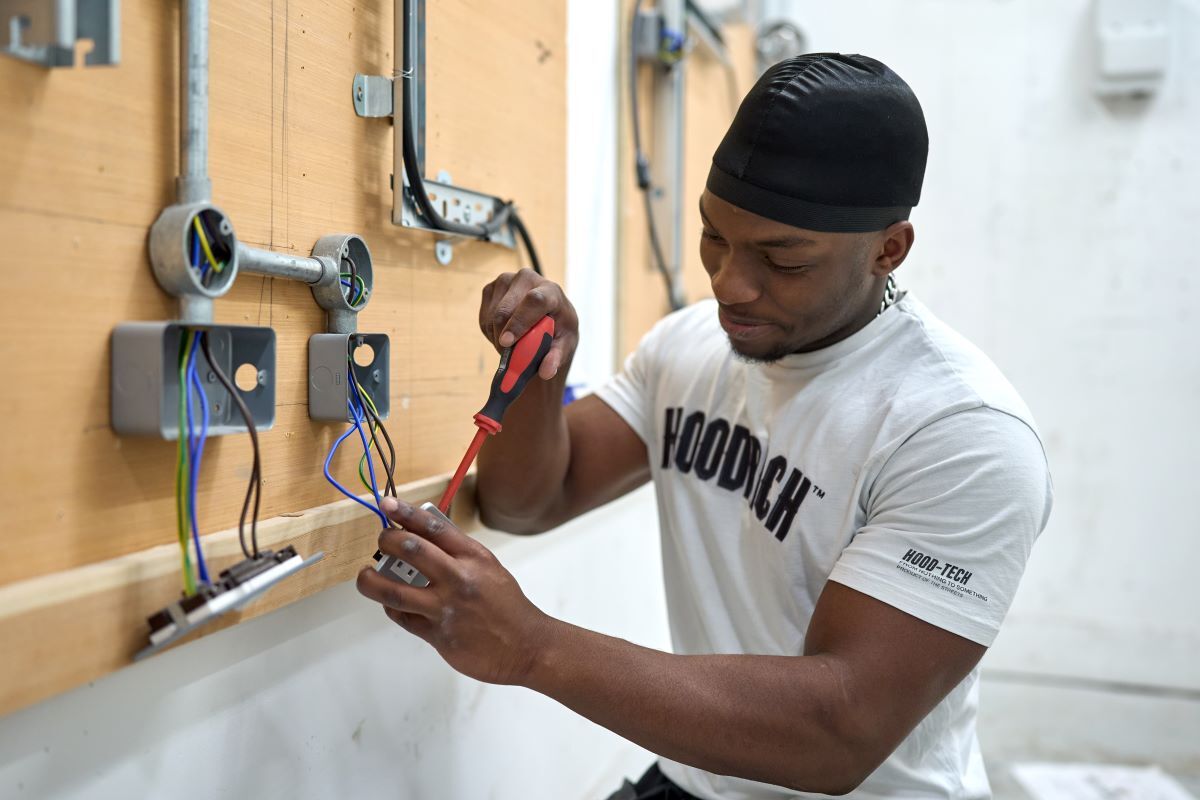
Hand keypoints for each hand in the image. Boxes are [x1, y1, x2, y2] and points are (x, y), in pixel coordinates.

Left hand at [356, 497, 556, 685]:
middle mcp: (458, 579)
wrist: (526, 646)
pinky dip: (392, 609)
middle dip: (386, 541)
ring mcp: (446, 608)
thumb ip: (459, 554)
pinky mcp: (438, 635)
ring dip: (371, 582)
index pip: (433, 526)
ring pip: (394, 591)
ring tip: (365, 577)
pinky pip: (403, 618)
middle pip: (410, 550)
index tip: (387, 504)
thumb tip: (423, 537)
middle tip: (381, 542)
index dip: (405, 513)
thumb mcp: (489, 569)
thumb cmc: (507, 606)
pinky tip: (391, 604)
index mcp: (473, 557)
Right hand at [479, 268, 578, 379]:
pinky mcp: (490, 288)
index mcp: (550, 290)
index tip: (508, 342)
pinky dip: (491, 333)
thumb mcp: (563, 345)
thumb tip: (546, 372)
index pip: (534, 301)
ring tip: (512, 344)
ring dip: (497, 337)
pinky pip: (484, 318)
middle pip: (506, 309)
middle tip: (510, 355)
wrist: (546, 317)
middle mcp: (527, 278)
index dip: (519, 322)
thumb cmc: (558, 330)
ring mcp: (506, 280)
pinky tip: (504, 334)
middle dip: (503, 336)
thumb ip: (556, 358)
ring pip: (492, 316)